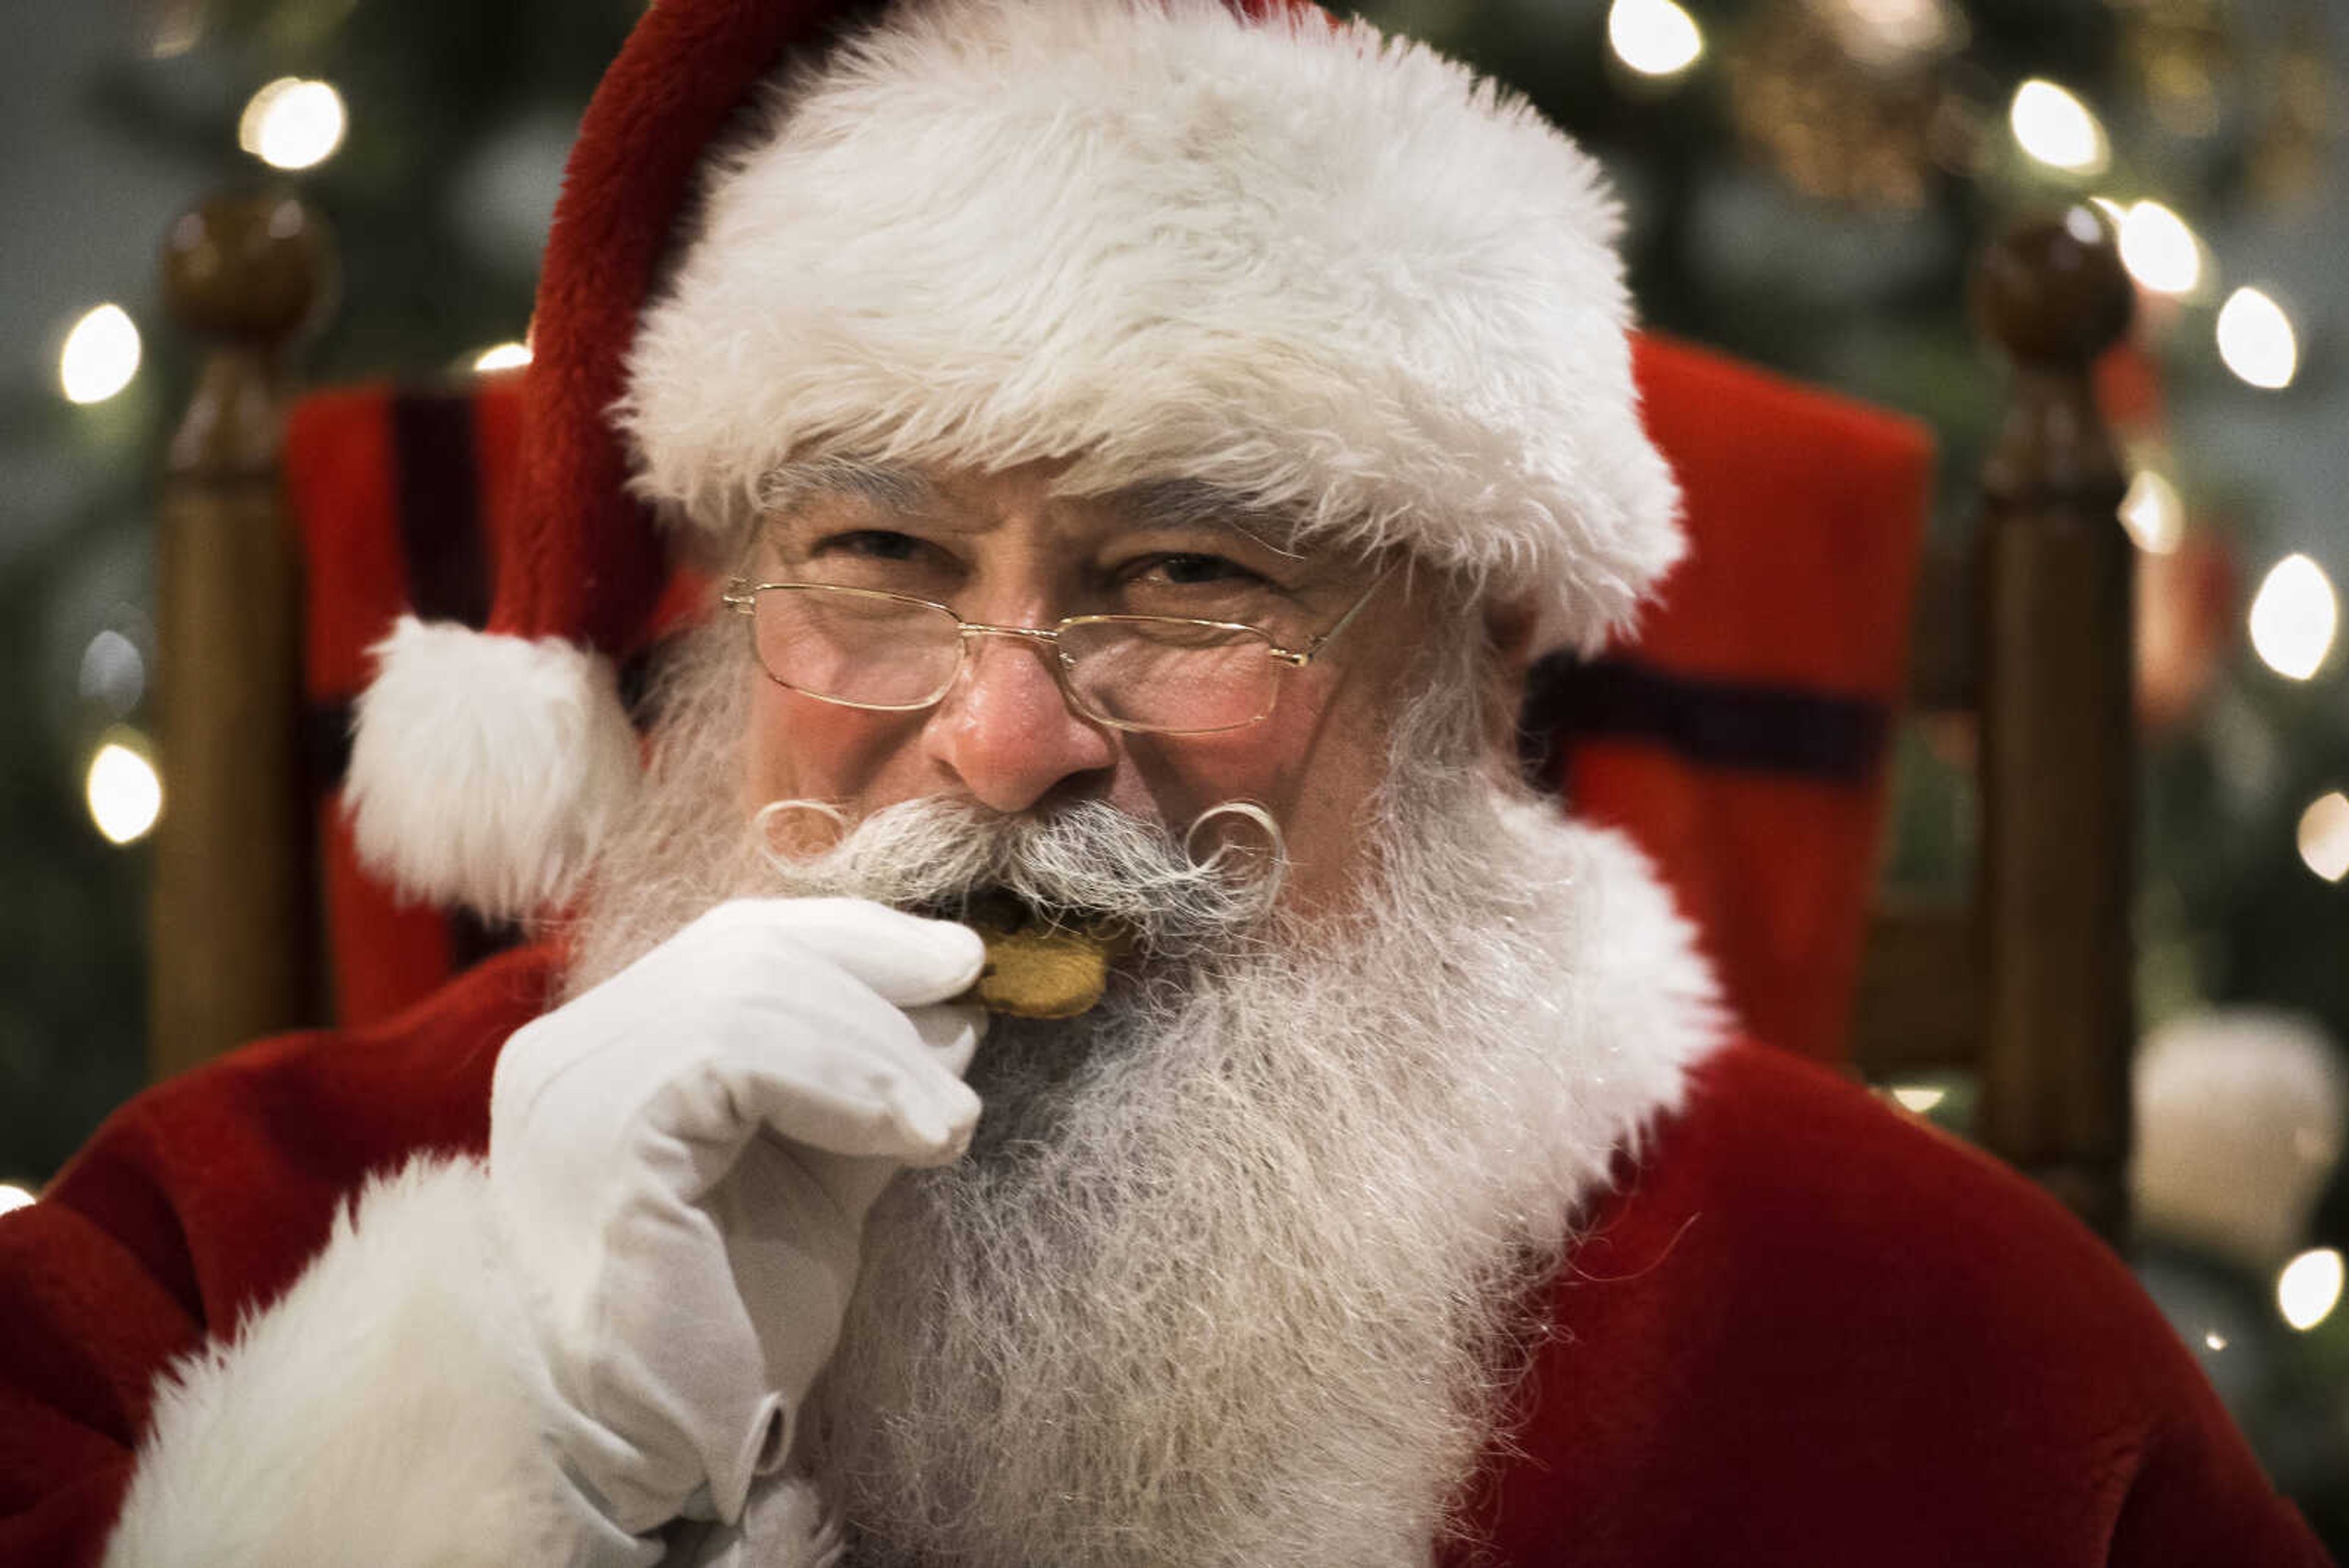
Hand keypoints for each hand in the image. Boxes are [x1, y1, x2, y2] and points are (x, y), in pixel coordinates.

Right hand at [487, 898, 985, 1536]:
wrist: (664, 1441)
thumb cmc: (733, 1316)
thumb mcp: (822, 1166)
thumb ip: (867, 1081)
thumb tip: (957, 997)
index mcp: (612, 1043)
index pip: (740, 941)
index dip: (859, 938)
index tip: (962, 962)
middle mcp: (570, 1049)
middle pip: (749, 950)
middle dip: (880, 992)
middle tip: (964, 1071)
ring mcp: (573, 1084)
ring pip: (751, 990)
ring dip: (879, 1052)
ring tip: (946, 1127)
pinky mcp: (602, 1131)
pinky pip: (738, 1053)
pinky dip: (845, 1084)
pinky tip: (904, 1140)